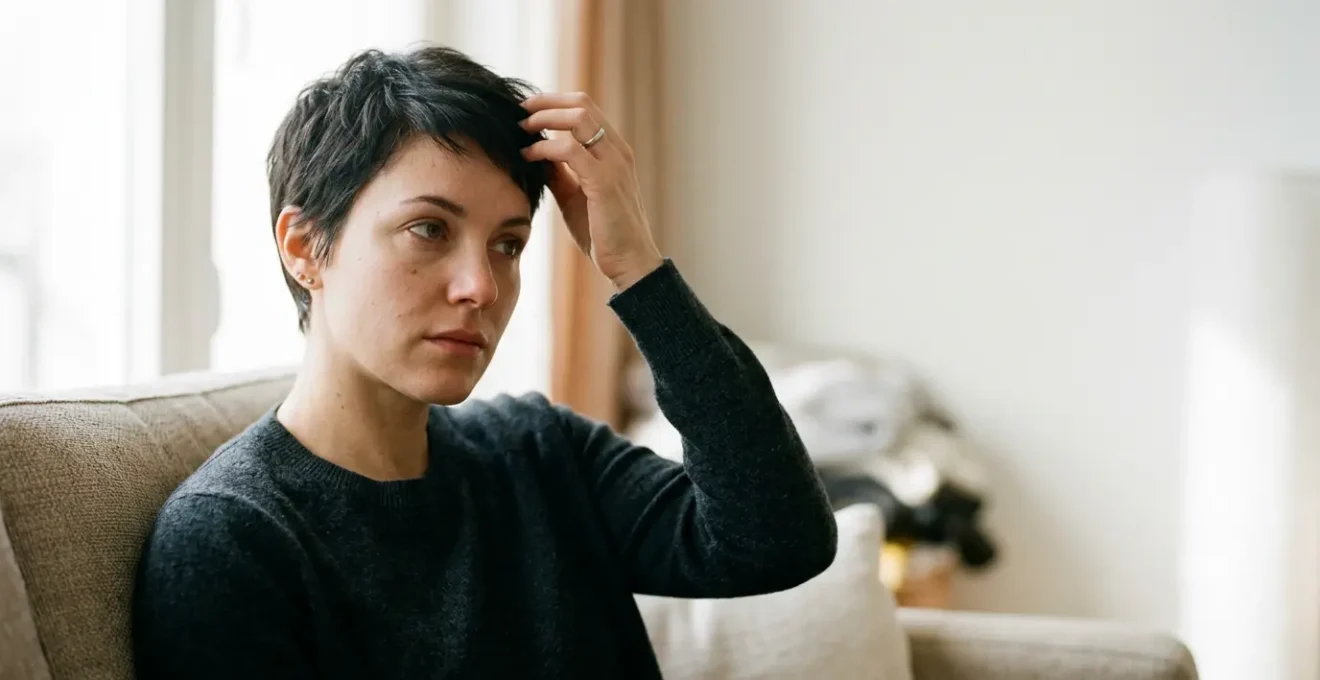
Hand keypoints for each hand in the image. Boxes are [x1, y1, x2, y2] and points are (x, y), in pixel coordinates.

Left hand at [521, 92, 663, 290]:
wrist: (629, 263)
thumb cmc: (603, 233)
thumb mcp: (575, 196)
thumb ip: (559, 173)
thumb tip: (535, 154)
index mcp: (614, 151)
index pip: (585, 107)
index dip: (553, 102)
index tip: (525, 110)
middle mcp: (618, 151)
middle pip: (582, 103)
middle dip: (545, 102)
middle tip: (518, 113)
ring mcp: (615, 164)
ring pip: (579, 118)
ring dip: (544, 118)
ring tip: (521, 130)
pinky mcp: (605, 182)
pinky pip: (570, 150)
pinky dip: (544, 148)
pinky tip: (528, 156)